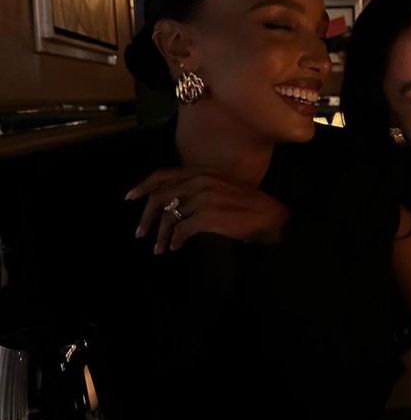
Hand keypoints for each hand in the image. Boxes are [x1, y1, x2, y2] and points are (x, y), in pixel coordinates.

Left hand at [126, 167, 289, 253]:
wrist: (270, 216)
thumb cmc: (247, 204)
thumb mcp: (221, 187)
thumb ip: (198, 188)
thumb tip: (174, 203)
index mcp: (202, 171)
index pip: (163, 174)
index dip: (143, 186)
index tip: (130, 198)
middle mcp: (200, 181)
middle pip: (160, 196)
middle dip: (146, 217)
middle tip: (140, 232)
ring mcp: (203, 198)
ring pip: (169, 217)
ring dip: (160, 235)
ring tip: (159, 248)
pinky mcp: (208, 216)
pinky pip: (181, 230)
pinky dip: (175, 240)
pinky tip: (176, 247)